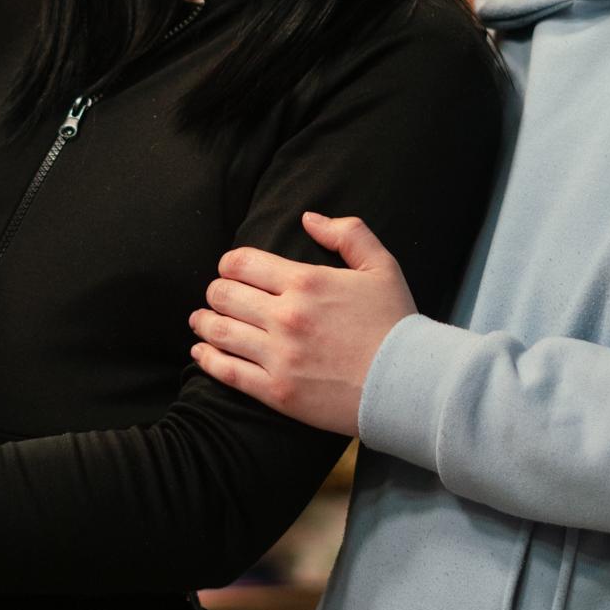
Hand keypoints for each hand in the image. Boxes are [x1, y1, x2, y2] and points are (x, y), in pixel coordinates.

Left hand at [188, 213, 417, 434]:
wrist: (408, 384)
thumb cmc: (396, 323)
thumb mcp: (381, 266)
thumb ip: (347, 233)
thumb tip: (308, 218)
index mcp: (305, 282)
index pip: (241, 263)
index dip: (229, 264)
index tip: (231, 271)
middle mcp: (286, 316)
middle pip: (223, 295)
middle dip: (216, 292)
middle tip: (217, 296)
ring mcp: (279, 356)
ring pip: (219, 332)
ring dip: (203, 322)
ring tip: (200, 321)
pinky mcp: (277, 392)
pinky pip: (227, 372)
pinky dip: (206, 359)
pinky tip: (200, 352)